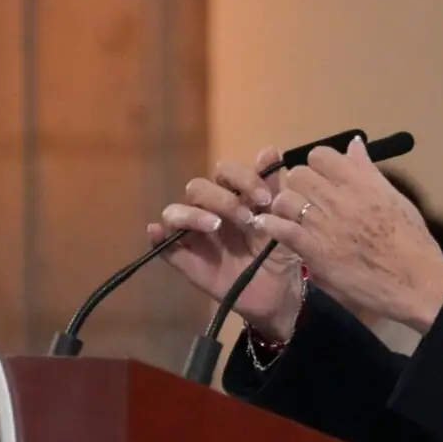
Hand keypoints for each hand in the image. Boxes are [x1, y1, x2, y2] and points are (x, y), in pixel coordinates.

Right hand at [149, 147, 303, 338]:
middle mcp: (210, 210)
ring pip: (175, 212)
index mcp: (234, 195)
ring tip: (216, 226)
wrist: (280, 292)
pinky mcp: (185, 259)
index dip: (243, 178)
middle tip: (247, 217)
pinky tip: (159, 232)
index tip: (265, 198)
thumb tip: (269, 150)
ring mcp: (194, 235)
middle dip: (221, 198)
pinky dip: (158, 236)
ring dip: (193, 214)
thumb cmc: (280, 250)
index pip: (226, 171)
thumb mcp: (285, 221)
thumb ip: (277, 188)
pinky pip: (164, 246)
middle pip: (198, 188)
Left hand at [256, 138, 442, 332]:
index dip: (317, 166)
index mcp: (361, 182)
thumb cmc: (413, 241)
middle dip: (299, 185)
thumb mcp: (395, 198)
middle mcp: (339, 197)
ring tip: (291, 217)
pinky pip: (282, 230)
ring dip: (285, 207)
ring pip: (285, 199)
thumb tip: (354, 145)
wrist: (415, 281)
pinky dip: (271, 226)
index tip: (322, 179)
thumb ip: (369, 172)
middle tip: (307, 200)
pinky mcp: (315, 251)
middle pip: (298, 175)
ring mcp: (325, 224)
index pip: (321, 156)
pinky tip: (268, 226)